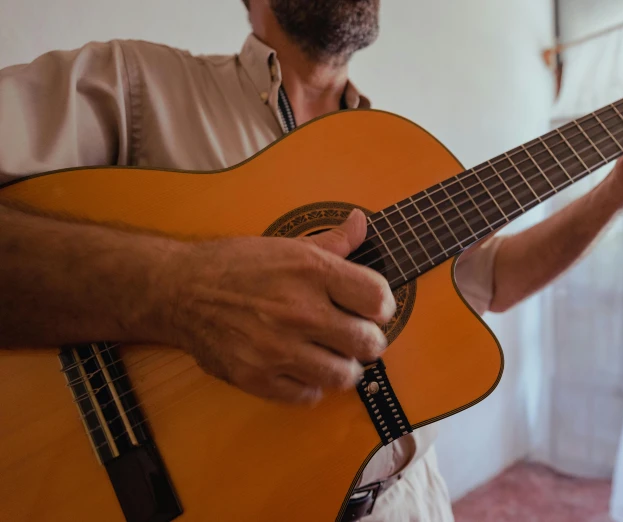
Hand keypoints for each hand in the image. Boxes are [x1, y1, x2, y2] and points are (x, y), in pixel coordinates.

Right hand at [165, 209, 395, 404]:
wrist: (179, 290)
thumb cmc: (236, 265)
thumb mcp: (286, 245)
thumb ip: (332, 241)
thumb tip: (360, 222)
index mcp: (311, 271)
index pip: (378, 299)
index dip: (382, 306)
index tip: (372, 308)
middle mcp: (299, 310)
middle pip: (369, 343)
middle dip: (368, 340)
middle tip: (355, 335)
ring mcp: (278, 348)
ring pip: (344, 376)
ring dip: (344, 367)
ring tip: (332, 355)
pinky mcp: (257, 376)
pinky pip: (308, 395)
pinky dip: (311, 385)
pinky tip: (303, 368)